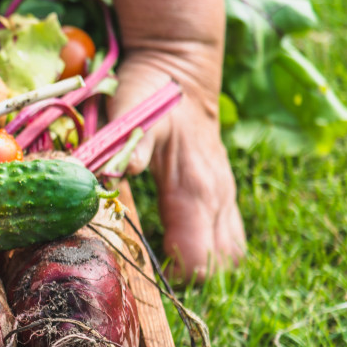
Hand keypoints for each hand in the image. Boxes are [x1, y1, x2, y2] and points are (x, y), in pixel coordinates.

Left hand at [109, 53, 245, 282]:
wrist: (178, 69)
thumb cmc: (151, 95)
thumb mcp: (134, 117)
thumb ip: (129, 148)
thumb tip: (116, 175)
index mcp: (196, 191)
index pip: (200, 261)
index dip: (175, 277)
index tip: (145, 274)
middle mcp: (217, 200)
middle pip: (219, 266)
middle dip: (191, 277)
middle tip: (154, 273)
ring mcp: (224, 197)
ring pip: (230, 253)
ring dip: (204, 265)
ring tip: (167, 263)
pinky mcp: (221, 193)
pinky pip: (227, 236)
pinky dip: (209, 249)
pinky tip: (180, 245)